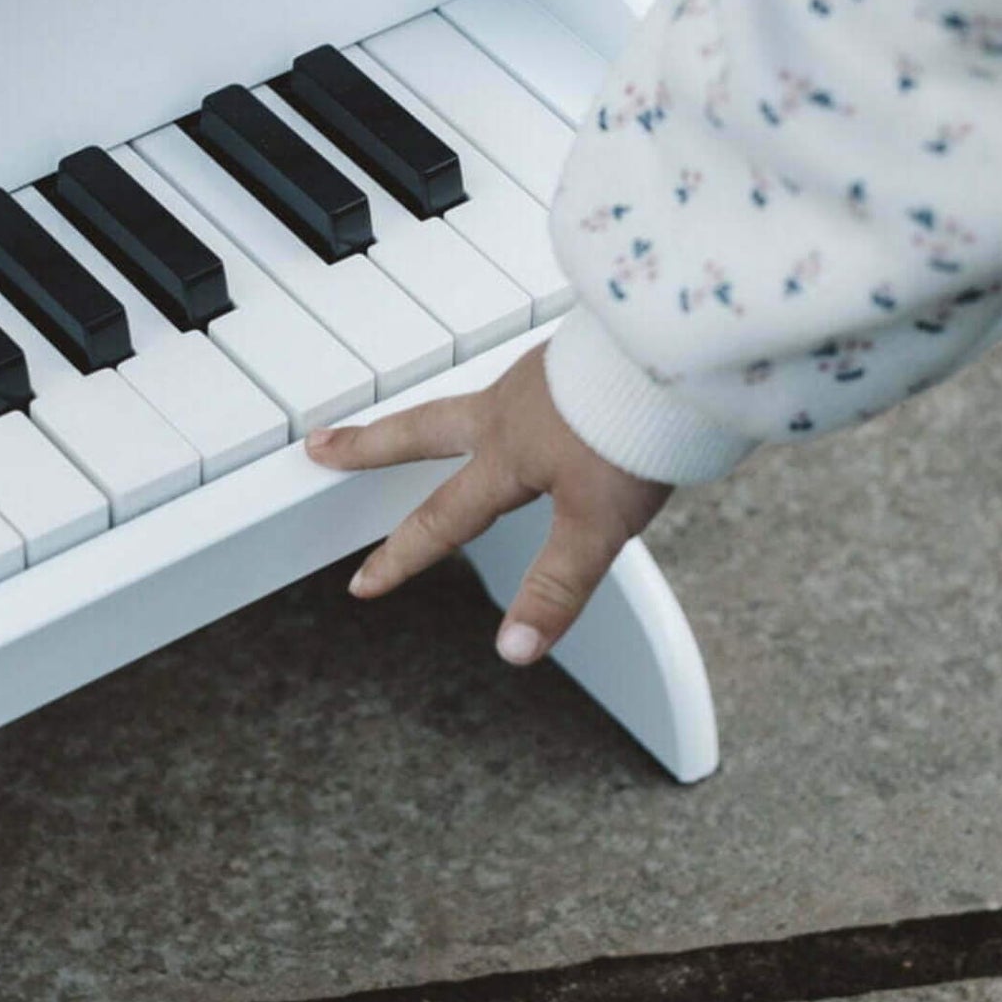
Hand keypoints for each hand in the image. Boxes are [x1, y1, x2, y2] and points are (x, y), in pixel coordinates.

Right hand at [305, 343, 671, 664]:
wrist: (679, 352)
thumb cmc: (637, 427)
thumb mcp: (597, 524)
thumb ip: (555, 585)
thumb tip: (513, 649)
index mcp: (506, 453)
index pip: (440, 517)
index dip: (400, 556)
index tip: (363, 583)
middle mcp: (508, 410)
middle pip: (419, 430)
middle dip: (368, 445)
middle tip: (323, 444)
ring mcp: (535, 379)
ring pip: (466, 401)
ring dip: (430, 414)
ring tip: (414, 422)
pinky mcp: (568, 362)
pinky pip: (517, 384)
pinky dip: (497, 398)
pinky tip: (521, 402)